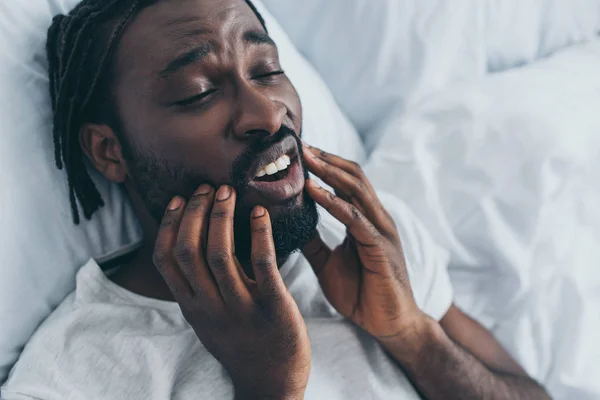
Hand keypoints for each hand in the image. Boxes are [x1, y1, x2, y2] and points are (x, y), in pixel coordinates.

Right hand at [153, 185, 310, 399]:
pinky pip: (263, 264)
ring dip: (220, 217)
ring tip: (227, 192)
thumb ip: (198, 289)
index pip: (166, 260)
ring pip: (220, 255)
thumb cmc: (241, 344)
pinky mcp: (272, 307)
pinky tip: (260, 212)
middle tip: (207, 188)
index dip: (169, 225)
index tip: (179, 199)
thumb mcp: (208, 320)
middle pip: (189, 251)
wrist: (271, 384)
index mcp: (192, 308)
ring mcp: (240, 308)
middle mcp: (210, 308)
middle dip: (194, 213)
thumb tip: (193, 245)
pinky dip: (259, 233)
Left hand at [302, 144, 425, 341]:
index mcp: (365, 220)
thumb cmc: (361, 293)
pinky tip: (314, 192)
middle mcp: (376, 219)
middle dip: (326, 160)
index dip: (325, 165)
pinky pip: (355, 219)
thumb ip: (313, 241)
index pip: (346, 182)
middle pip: (353, 177)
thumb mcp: (327, 263)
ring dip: (329, 172)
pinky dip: (334, 202)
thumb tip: (289, 225)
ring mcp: (381, 231)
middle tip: (300, 146)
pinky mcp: (380, 248)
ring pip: (356, 190)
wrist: (388, 324)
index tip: (300, 152)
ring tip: (306, 159)